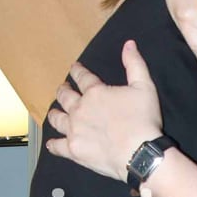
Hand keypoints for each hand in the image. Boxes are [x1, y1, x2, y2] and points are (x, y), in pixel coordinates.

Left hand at [45, 41, 163, 180]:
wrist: (138, 153)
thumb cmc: (143, 119)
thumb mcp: (145, 87)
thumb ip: (135, 64)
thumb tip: (128, 44)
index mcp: (95, 92)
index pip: (82, 77)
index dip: (77, 71)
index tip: (74, 68)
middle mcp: (79, 109)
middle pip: (65, 96)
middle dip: (63, 90)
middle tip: (63, 89)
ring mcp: (74, 130)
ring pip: (57, 119)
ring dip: (55, 113)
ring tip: (54, 112)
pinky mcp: (73, 150)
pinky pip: (57, 146)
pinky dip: (53, 144)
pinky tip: (51, 143)